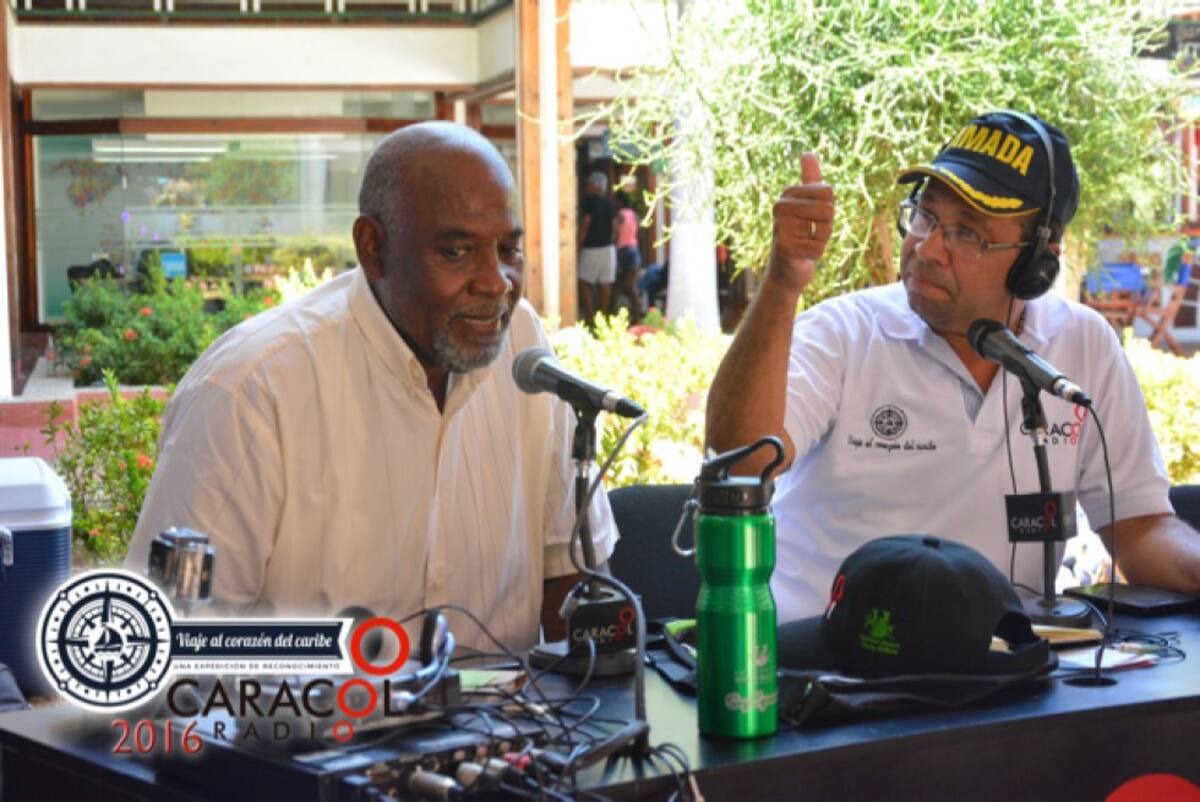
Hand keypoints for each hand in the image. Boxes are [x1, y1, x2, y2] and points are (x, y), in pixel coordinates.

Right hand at [766, 152, 833, 294]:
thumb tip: (807, 152)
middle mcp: (781, 207)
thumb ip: (810, 179)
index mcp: (788, 193)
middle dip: (826, 225)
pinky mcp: (785, 247)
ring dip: (821, 240)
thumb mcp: (806, 204)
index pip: (828, 192)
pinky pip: (819, 248)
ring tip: (806, 242)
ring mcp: (781, 227)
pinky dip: (816, 254)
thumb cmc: (800, 233)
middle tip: (810, 232)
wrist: (787, 268)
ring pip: (825, 228)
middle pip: (829, 208)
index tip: (812, 217)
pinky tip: (802, 255)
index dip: (828, 208)